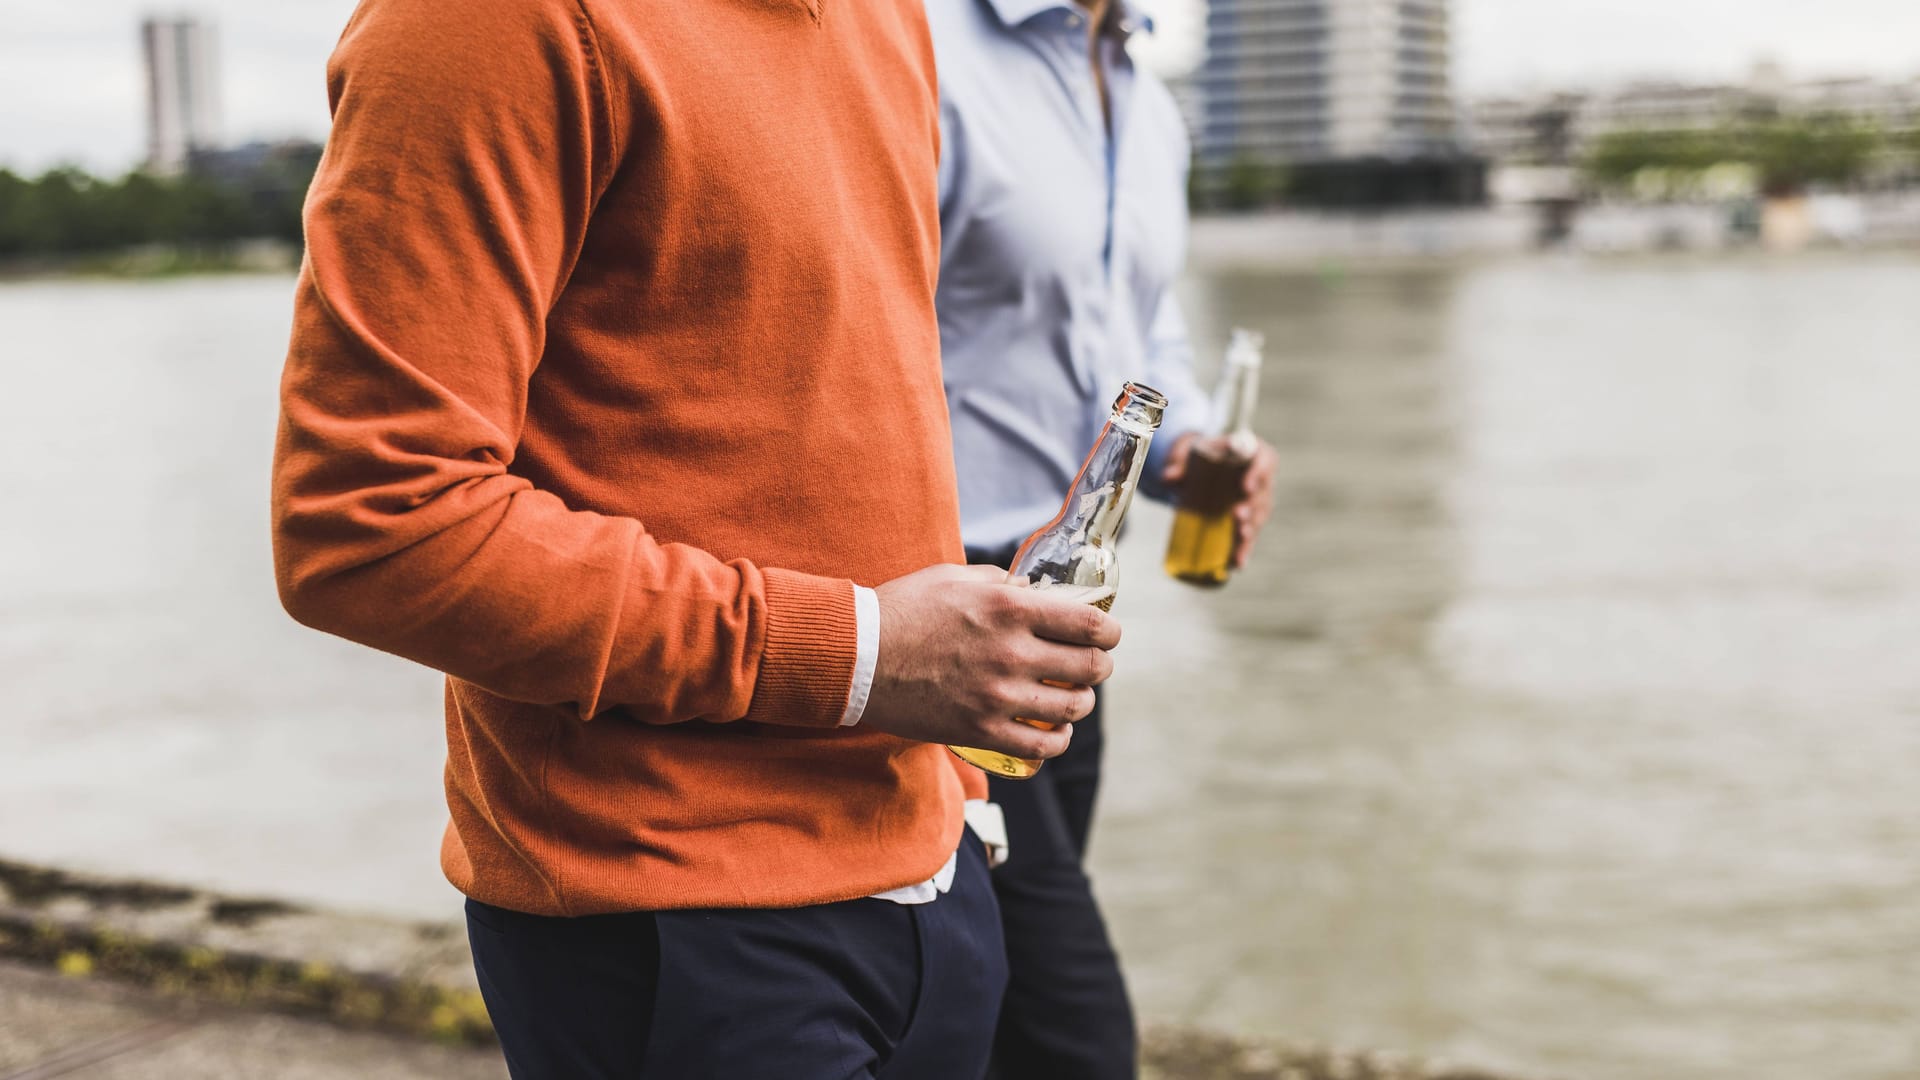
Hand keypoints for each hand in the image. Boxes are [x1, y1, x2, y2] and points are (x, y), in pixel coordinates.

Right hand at [863, 564, 1121, 758]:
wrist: (857, 657)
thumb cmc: (903, 610)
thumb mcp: (955, 578)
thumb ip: (1001, 585)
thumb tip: (1033, 593)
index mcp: (1010, 609)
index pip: (1090, 625)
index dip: (1110, 632)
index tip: (1108, 635)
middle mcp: (1012, 653)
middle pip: (1091, 668)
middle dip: (1100, 666)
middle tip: (1093, 666)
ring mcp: (998, 696)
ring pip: (1072, 708)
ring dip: (1081, 702)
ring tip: (1074, 697)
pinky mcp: (981, 730)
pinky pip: (1041, 746)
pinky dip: (1057, 740)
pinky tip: (1055, 731)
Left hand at [1162, 432, 1278, 569]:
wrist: (1203, 466)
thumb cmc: (1202, 455)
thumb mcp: (1190, 453)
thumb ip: (1178, 463)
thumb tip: (1167, 478)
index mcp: (1252, 453)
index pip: (1265, 460)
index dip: (1259, 473)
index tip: (1246, 487)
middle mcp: (1261, 478)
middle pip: (1263, 493)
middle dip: (1251, 506)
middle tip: (1237, 515)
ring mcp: (1257, 501)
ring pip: (1259, 516)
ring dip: (1251, 529)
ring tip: (1241, 538)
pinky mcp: (1249, 520)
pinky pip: (1250, 536)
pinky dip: (1244, 550)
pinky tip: (1237, 564)